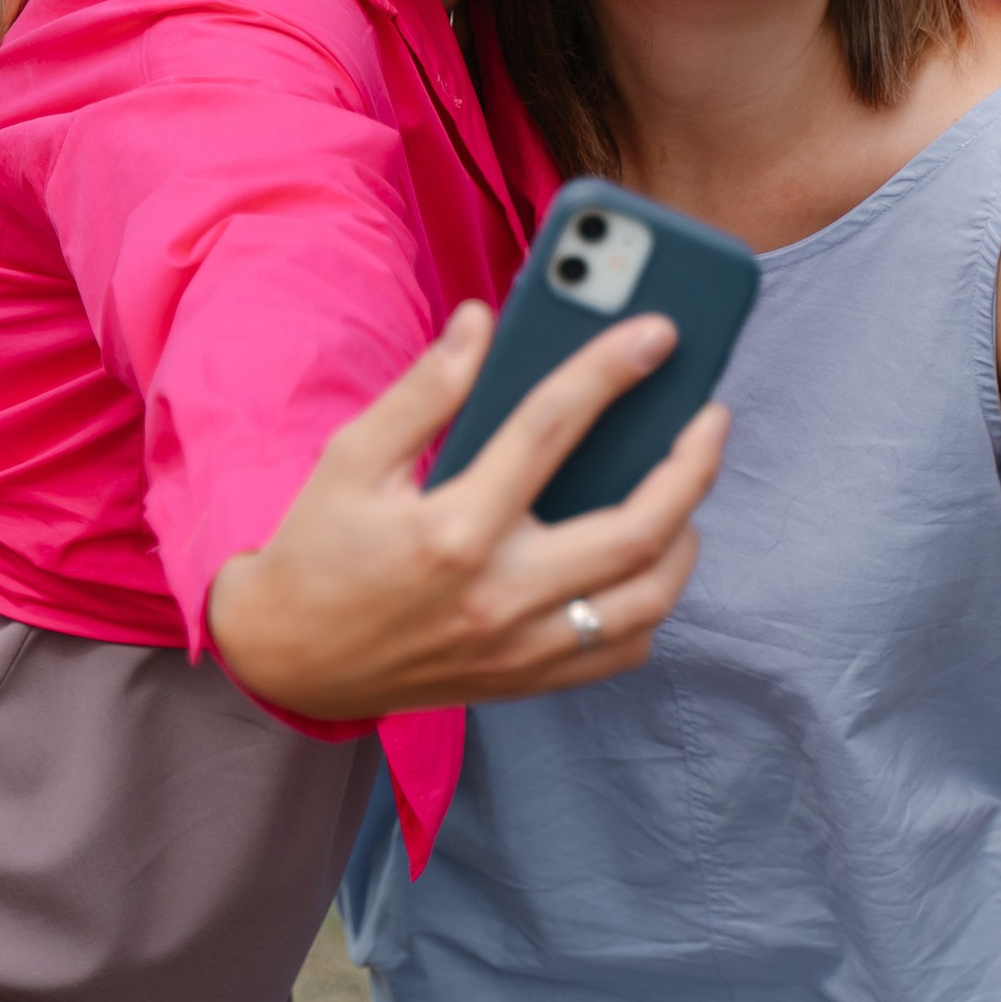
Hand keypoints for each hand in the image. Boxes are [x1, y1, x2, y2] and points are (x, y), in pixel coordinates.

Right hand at [206, 301, 727, 722]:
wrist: (290, 660)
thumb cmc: (321, 547)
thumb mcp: (351, 456)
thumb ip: (423, 389)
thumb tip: (480, 322)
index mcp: (452, 529)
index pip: (551, 430)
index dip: (610, 369)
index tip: (657, 331)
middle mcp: (498, 596)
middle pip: (635, 528)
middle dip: (691, 464)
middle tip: (711, 415)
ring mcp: (519, 648)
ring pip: (647, 599)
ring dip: (685, 534)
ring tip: (685, 483)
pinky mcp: (527, 680)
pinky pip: (622, 649)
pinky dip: (650, 600)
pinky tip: (646, 553)